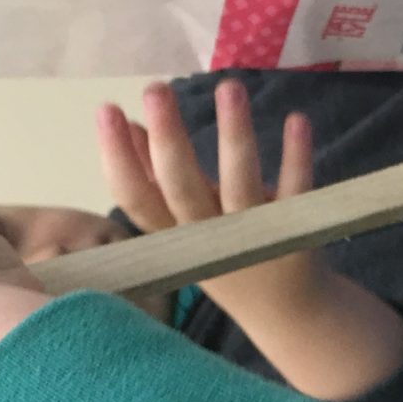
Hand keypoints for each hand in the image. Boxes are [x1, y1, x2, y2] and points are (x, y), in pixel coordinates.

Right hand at [99, 82, 402, 400]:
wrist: (290, 314)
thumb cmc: (225, 255)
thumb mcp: (183, 226)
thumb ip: (154, 178)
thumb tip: (124, 123)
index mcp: (174, 238)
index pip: (135, 199)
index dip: (117, 158)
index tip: (105, 109)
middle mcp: (208, 240)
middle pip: (182, 188)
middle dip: (168, 139)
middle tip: (155, 88)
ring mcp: (253, 239)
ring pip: (240, 185)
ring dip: (235, 134)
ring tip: (229, 87)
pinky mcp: (295, 235)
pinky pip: (296, 192)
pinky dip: (296, 157)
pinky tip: (297, 119)